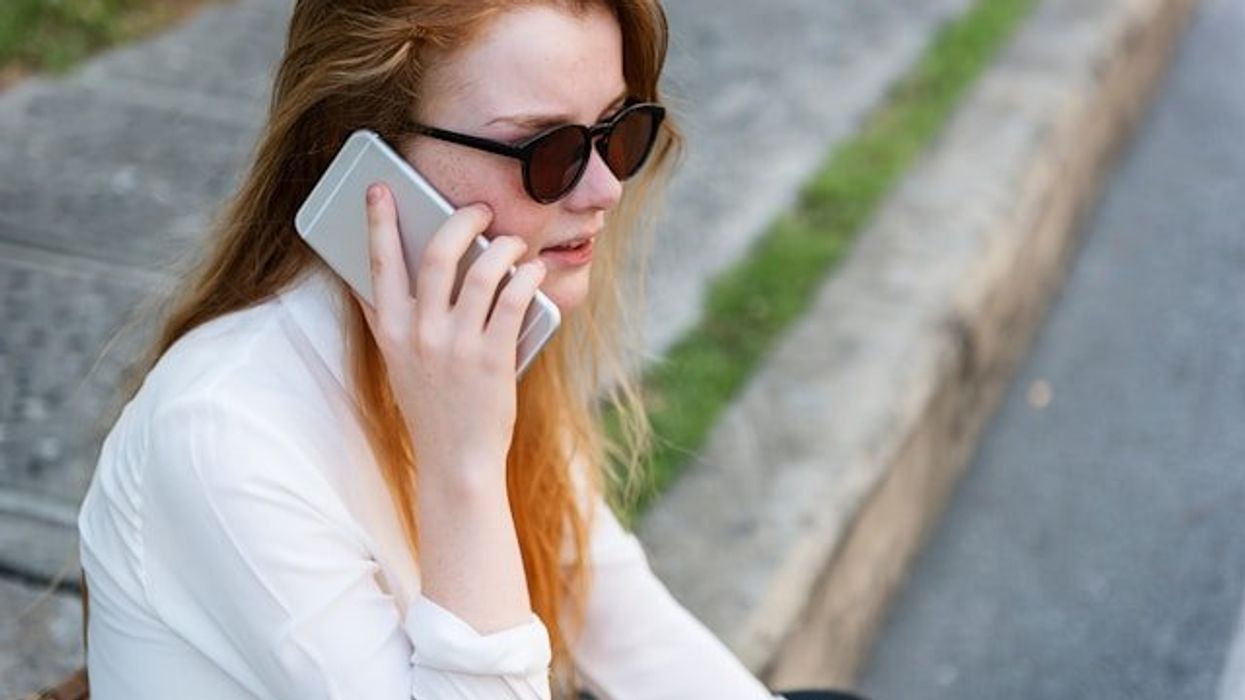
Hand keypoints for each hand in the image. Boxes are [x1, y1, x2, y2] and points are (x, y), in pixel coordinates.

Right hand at [356, 183, 546, 492]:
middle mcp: (420, 333)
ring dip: (504, 247)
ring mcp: (458, 345)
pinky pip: (514, 300)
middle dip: (462, 220)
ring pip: (483, 272)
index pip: (379, 263)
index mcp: (391, 330)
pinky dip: (527, 277)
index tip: (380, 189)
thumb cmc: (430, 405)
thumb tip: (371, 279)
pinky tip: (532, 271)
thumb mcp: (396, 362)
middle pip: (439, 254)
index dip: (379, 221)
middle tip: (481, 211)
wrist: (455, 459)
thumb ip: (386, 321)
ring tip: (515, 244)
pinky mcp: (494, 358)